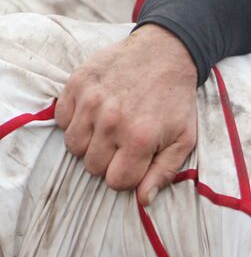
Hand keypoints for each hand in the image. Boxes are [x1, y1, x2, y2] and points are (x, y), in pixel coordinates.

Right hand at [55, 23, 198, 205]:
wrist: (163, 54)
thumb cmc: (175, 101)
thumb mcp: (183, 139)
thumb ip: (164, 172)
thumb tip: (144, 201)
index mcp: (139, 139)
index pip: (116, 182)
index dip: (126, 176)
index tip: (135, 163)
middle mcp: (111, 122)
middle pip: (92, 167)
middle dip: (109, 162)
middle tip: (123, 144)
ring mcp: (90, 102)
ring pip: (73, 147)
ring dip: (90, 144)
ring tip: (109, 130)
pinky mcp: (76, 86)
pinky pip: (61, 121)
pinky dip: (75, 122)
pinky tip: (96, 114)